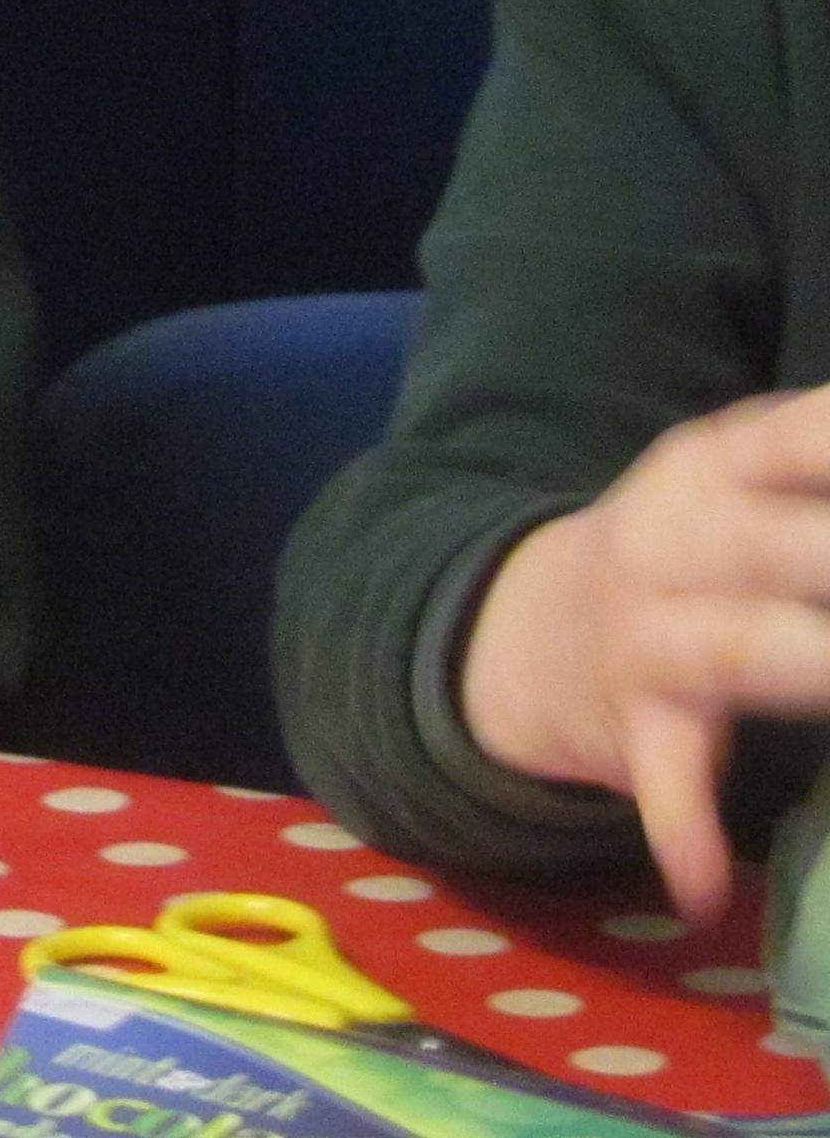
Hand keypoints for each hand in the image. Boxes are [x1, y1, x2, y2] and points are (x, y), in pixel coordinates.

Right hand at [460, 383, 829, 919]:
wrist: (522, 629)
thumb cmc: (684, 551)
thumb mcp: (735, 479)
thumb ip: (810, 464)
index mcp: (708, 468)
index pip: (798, 439)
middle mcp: (667, 541)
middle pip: (767, 545)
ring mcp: (642, 635)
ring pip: (726, 650)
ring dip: (801, 662)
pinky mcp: (630, 729)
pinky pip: (658, 778)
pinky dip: (682, 832)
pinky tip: (706, 885)